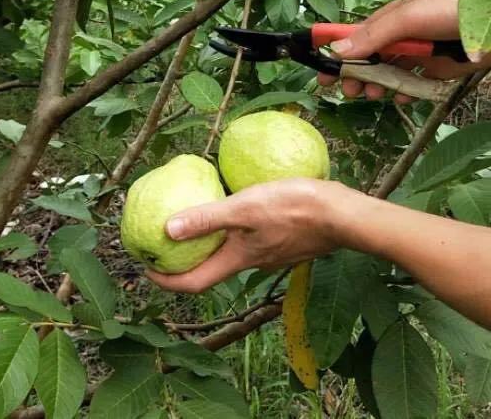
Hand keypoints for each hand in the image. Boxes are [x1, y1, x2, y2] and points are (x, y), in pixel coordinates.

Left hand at [145, 179, 351, 292]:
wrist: (342, 215)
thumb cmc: (296, 209)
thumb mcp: (246, 207)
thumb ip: (208, 218)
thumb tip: (167, 229)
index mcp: (237, 259)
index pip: (193, 283)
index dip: (167, 281)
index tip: (147, 268)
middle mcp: (251, 263)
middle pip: (210, 271)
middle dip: (184, 262)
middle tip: (164, 244)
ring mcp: (270, 254)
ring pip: (231, 256)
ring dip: (209, 246)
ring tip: (196, 221)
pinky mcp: (283, 241)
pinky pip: (249, 242)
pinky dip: (232, 234)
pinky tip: (234, 210)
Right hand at [318, 0, 490, 101]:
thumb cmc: (454, 12)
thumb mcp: (409, 17)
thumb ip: (375, 34)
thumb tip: (338, 50)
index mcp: (389, 17)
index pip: (353, 34)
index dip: (335, 51)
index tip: (320, 69)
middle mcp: (399, 36)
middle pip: (366, 58)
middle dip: (353, 74)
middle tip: (346, 90)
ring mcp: (416, 54)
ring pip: (384, 74)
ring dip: (374, 85)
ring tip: (371, 95)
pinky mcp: (433, 71)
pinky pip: (409, 84)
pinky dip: (400, 92)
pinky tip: (399, 96)